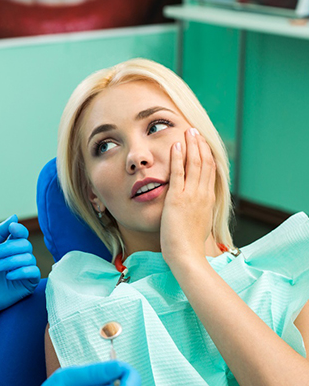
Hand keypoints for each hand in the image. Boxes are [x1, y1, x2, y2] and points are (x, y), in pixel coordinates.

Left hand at [0, 215, 40, 336]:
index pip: (22, 234)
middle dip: (8, 248)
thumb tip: (14, 216)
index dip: (19, 229)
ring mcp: (26, 269)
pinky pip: (33, 271)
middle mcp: (21, 256)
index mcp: (11, 246)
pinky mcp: (29, 282)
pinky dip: (20, 272)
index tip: (11, 228)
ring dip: (9, 261)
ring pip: (28, 258)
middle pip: (25, 244)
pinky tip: (8, 276)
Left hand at [160, 128, 216, 265]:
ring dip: (191, 145)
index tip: (202, 142)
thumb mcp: (198, 223)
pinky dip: (178, 158)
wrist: (186, 255)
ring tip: (188, 131)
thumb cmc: (189, 244)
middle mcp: (202, 194)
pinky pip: (179, 173)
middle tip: (195, 130)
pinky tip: (176, 145)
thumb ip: (198, 210)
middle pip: (205, 163)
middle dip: (200, 144)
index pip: (210, 171)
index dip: (206, 154)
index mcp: (208, 199)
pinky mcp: (177, 198)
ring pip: (195, 164)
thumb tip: (196, 205)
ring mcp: (191, 195)